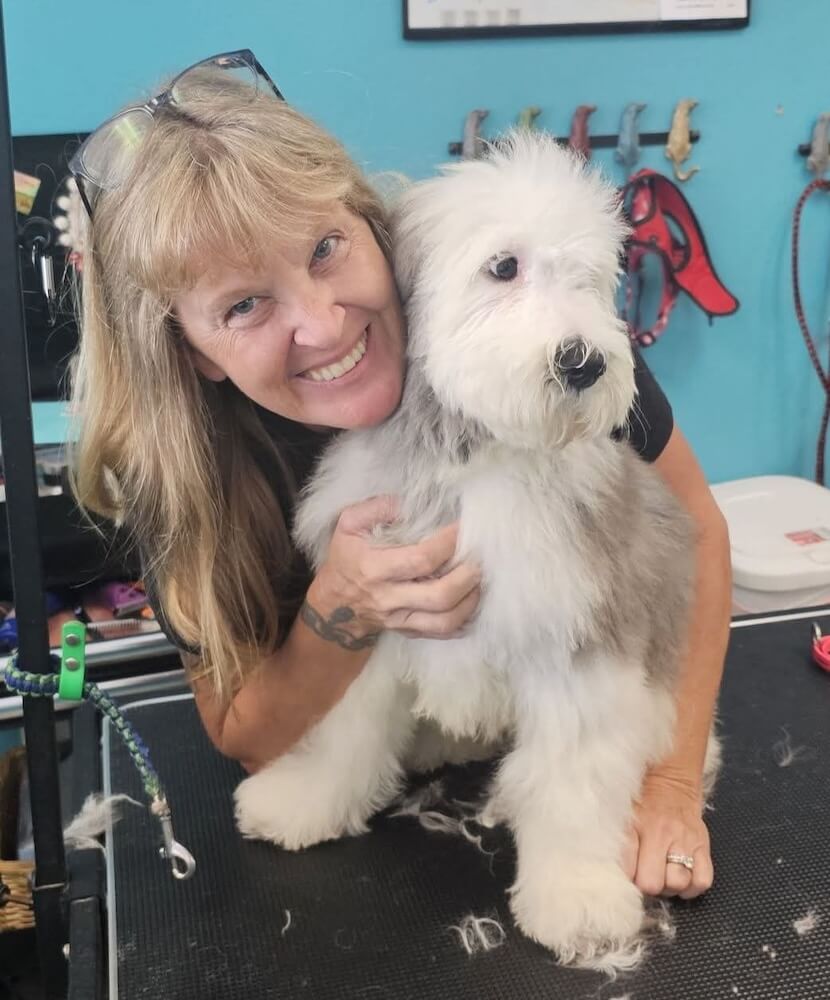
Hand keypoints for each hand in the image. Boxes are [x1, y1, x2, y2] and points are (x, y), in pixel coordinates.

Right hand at [310, 495, 480, 641]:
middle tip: (479, 558)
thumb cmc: (346, 558)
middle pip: (439, 595)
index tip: (463, 528)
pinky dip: (463, 619)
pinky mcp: (408, 631)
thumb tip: (406, 503)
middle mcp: (388, 598)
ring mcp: (399, 619)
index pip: (421, 559)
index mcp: (374, 568)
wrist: (333, 606)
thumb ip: (376, 508)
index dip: (448, 543)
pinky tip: (470, 601)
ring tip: (479, 579)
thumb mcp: (348, 525)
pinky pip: (442, 633)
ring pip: (445, 620)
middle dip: (467, 576)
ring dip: (470, 600)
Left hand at [621, 769, 712, 899]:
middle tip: (646, 876)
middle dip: (648, 886)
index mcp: (636, 827)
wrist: (671, 779)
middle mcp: (661, 834)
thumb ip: (619, 843)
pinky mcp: (703, 846)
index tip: (628, 874)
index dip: (626, 879)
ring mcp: (685, 841)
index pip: (627, 870)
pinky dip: (692, 887)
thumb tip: (610, 871)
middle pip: (653, 882)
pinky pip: (702, 881)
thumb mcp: (623, 816)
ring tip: (665, 876)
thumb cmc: (642, 800)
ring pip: (678, 883)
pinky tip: (683, 878)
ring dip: (670, 887)